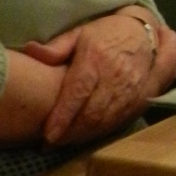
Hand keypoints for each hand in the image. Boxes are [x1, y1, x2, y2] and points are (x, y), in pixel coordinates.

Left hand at [24, 10, 175, 146]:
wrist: (144, 34)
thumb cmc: (106, 34)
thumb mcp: (80, 33)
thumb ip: (56, 47)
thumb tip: (31, 51)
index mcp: (95, 58)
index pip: (78, 92)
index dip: (63, 116)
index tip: (48, 134)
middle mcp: (115, 76)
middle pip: (92, 112)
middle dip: (71, 132)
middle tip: (53, 142)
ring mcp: (130, 89)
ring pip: (106, 120)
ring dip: (85, 135)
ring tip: (67, 141)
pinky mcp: (140, 98)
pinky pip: (120, 120)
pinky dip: (102, 132)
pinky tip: (88, 135)